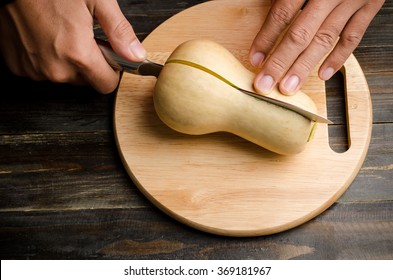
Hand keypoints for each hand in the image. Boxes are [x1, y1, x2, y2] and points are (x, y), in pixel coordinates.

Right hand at [0, 0, 145, 93]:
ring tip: (61, 33)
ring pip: (64, 76)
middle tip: (83, 37)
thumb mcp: (97, 1)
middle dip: (89, 64)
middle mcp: (55, 69)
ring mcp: (34, 69)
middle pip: (86, 81)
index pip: (107, 85)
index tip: (109, 57)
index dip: (112, 71)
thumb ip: (119, 32)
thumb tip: (136, 55)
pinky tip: (44, 37)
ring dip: (67, 61)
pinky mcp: (18, 65)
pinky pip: (42, 71)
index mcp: (78, 55)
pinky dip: (47, 58)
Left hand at [249, 0, 384, 94]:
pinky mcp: (369, 5)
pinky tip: (323, 74)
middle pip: (301, 34)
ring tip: (289, 86)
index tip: (255, 60)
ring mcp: (352, 0)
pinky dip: (338, 57)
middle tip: (266, 84)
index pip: (282, 14)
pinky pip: (353, 36)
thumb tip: (265, 11)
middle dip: (280, 62)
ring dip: (304, 66)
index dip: (266, 38)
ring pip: (324, 39)